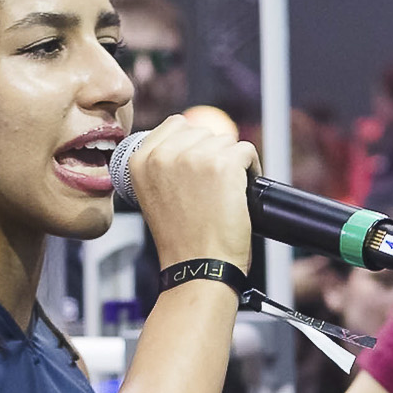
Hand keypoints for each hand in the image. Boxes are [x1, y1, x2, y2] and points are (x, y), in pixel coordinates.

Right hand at [122, 112, 257, 268]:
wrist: (198, 267)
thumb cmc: (182, 240)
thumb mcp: (154, 196)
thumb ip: (165, 166)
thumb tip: (193, 141)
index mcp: (140, 160)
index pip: (175, 125)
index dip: (194, 144)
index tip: (200, 168)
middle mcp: (163, 154)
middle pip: (203, 132)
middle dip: (213, 155)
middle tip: (213, 188)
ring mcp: (193, 157)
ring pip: (226, 142)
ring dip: (232, 163)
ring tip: (226, 193)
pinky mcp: (223, 165)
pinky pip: (246, 150)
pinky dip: (252, 168)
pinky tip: (243, 190)